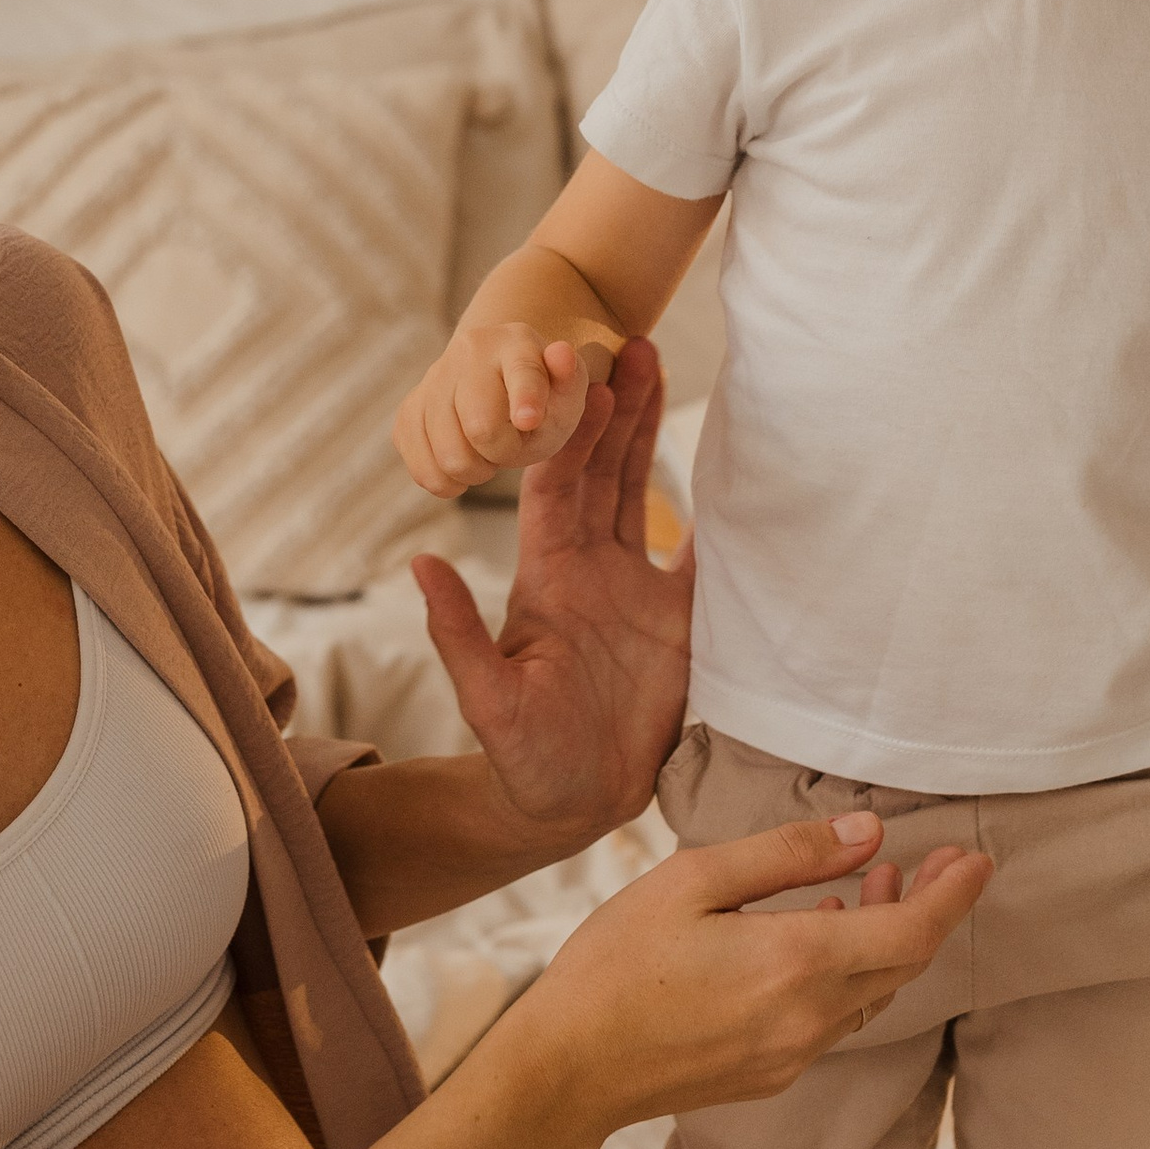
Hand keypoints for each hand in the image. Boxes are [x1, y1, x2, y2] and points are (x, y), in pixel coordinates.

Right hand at [394, 317, 601, 498]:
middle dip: (504, 452)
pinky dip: (446, 480)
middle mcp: (469, 351)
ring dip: (476, 470)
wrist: (496, 387)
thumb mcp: (567, 396)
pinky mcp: (408, 411)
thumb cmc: (541, 400)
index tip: (529, 419)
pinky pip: (422, 468)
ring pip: (449, 456)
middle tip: (512, 443)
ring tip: (487, 452)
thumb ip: (571, 382)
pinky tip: (463, 461)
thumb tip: (562, 354)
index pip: (521, 373)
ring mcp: (432, 379)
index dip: (525, 398)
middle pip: (481, 428)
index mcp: (518, 343)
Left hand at [408, 339, 691, 847]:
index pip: (556, 487)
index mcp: (546, 577)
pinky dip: (714, 506)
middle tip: (628, 342)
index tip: (579, 374)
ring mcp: (634, 589)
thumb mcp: (490, 702)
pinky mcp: (680, 620)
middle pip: (601, 470)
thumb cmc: (523, 758)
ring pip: (642, 491)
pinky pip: (700, 551)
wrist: (572, 806)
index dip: (565, 432)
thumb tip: (419, 566)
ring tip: (656, 364)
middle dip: (613, 407)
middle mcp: (590, 569)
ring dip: (648, 430)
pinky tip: (729, 457)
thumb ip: (460, 637)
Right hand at [503, 808, 989, 1148]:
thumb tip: (869, 833)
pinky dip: (847, 973)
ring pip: (870, 993)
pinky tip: (815, 936)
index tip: (976, 858)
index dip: (954, 894)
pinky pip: (834, 1019)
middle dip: (927, 909)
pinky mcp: (770, 1075)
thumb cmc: (615, 965)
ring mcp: (792, 1054)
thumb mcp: (692, 881)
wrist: (567, 1070)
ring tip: (870, 886)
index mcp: (796, 964)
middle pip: (901, 964)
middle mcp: (810, 1019)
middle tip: (934, 859)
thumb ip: (787, 855)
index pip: (913, 932)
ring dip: (884, 941)